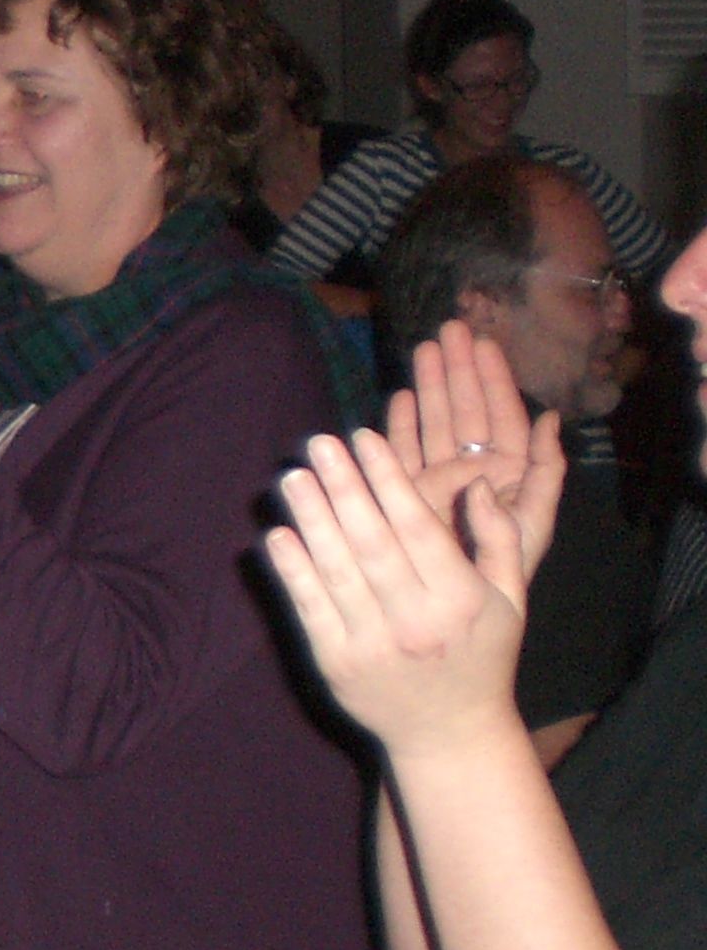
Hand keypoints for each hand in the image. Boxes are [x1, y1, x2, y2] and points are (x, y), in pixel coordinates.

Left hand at [267, 427, 532, 762]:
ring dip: (310, 519)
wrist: (449, 734)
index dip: (386, 479)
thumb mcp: (510, 599)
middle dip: (343, 487)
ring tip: (292, 477)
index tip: (364, 438)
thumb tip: (478, 482)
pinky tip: (276, 535)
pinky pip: (309, 608)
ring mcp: (372, 644)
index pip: (417, 526)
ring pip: (335, 570)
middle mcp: (415, 620)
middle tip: (318, 443)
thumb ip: (498, 539)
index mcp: (460, 598)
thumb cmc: (482, 656)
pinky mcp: (336, 664)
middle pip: (371, 541)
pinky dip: (292, 571)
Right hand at [380, 326, 563, 579]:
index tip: (484, 343)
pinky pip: (403, 454)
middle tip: (450, 328)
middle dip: (458, 371)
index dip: (495, 380)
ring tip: (423, 349)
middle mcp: (472, 474)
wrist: (450, 621)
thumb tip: (548, 421)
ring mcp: (436, 483)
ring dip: (429, 387)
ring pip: (434, 426)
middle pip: (466, 414)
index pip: (503, 418)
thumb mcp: (531, 528)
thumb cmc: (497, 584)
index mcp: (510, 478)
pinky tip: (400, 397)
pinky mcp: (404, 497)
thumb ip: (543, 477)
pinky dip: (401, 426)